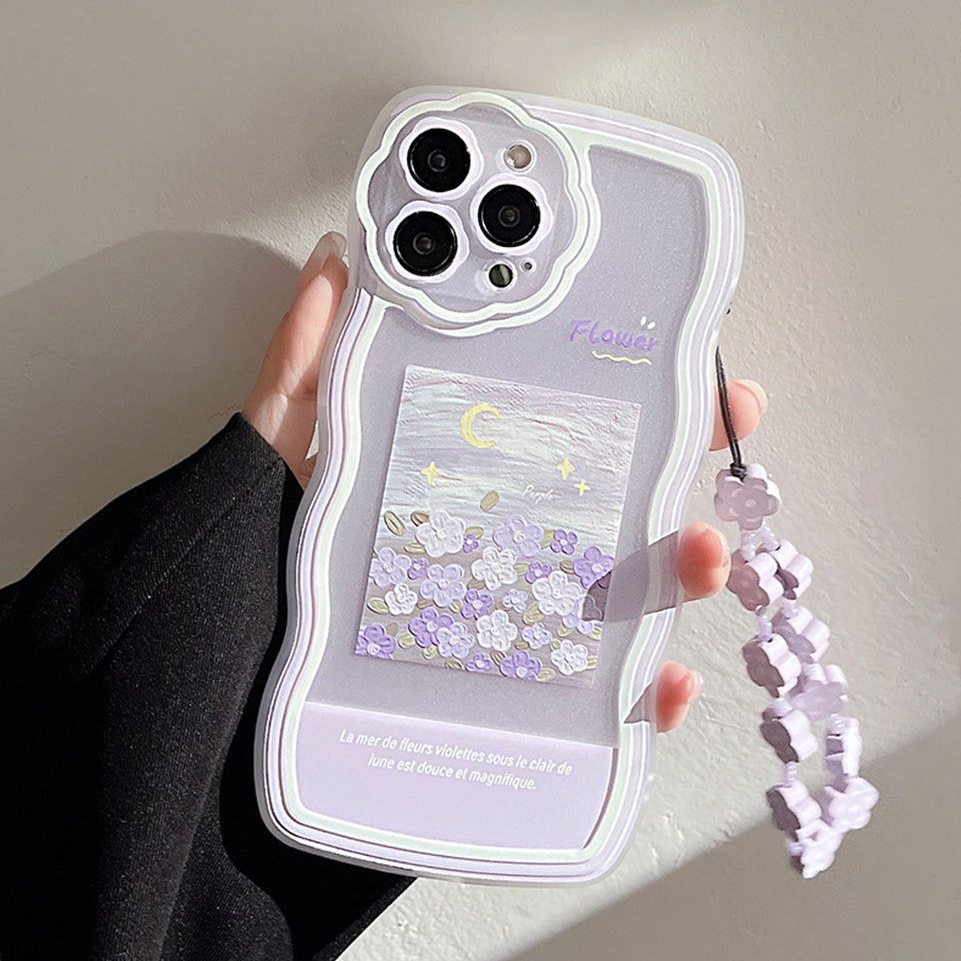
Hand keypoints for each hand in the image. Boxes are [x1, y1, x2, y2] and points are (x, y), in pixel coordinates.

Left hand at [244, 233, 766, 732]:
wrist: (237, 683)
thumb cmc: (264, 561)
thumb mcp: (279, 451)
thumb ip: (305, 365)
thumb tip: (336, 258)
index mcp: (466, 477)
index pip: (566, 423)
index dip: (636, 385)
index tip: (689, 356)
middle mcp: (504, 541)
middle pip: (620, 500)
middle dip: (685, 462)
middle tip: (722, 430)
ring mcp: (517, 618)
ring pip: (629, 594)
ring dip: (684, 572)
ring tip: (699, 553)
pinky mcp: (515, 698)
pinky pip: (598, 702)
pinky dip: (644, 695)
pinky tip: (662, 681)